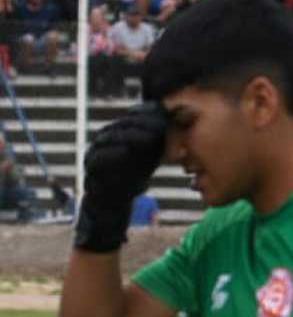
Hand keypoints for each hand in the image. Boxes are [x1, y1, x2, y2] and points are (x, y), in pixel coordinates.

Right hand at [75, 103, 167, 252]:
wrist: (115, 202)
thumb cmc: (133, 175)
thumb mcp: (150, 156)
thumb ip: (159, 140)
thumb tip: (179, 123)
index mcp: (118, 132)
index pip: (132, 117)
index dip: (148, 114)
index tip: (166, 114)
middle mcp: (104, 139)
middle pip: (122, 124)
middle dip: (142, 123)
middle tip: (161, 124)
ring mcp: (95, 152)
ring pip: (109, 137)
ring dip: (129, 135)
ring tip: (149, 136)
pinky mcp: (90, 168)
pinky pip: (98, 158)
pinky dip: (111, 153)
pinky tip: (126, 150)